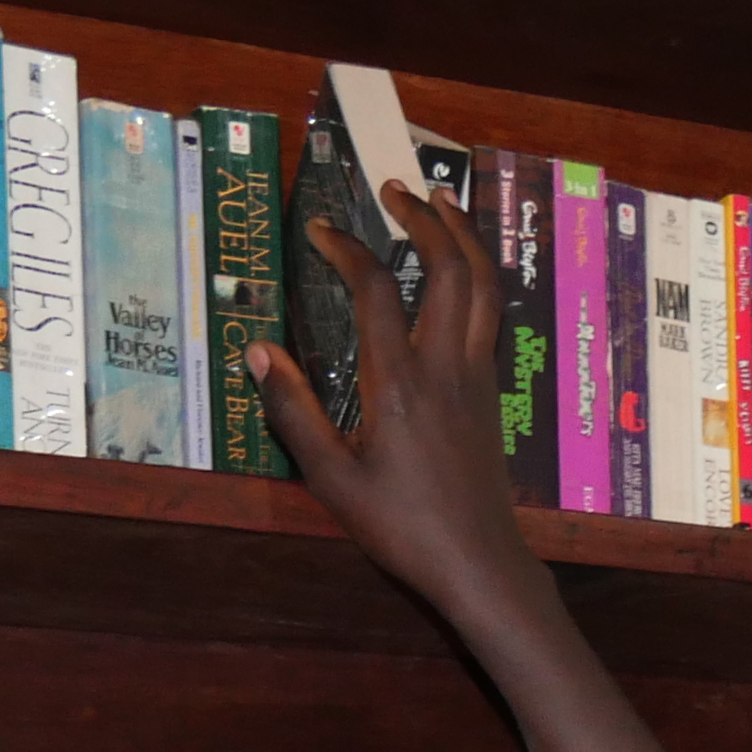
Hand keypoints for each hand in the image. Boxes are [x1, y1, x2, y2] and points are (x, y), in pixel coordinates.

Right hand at [255, 184, 546, 639]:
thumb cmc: (401, 527)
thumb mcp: (332, 479)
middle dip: (423, 217)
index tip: (319, 228)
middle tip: (394, 188)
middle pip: (449, 268)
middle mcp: (446, 366)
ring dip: (464, 236)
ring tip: (441, 203)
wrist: (479, 564)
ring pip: (485, 286)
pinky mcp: (492, 393)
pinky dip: (479, 277)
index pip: (375, 289)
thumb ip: (294, 412)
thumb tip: (258, 350)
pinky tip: (463, 271)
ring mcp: (477, 376)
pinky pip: (492, 316)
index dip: (346, 247)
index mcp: (400, 382)